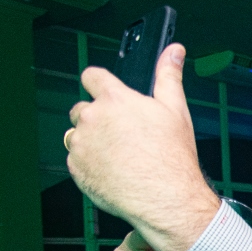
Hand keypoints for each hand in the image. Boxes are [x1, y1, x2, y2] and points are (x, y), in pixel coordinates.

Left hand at [66, 43, 219, 250]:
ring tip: (119, 157)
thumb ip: (169, 76)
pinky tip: (113, 172)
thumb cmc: (173, 158)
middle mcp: (93, 118)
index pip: (92, 77)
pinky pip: (76, 161)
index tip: (106, 95)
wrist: (166, 199)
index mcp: (115, 100)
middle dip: (98, 119)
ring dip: (91, 142)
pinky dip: (90, 165)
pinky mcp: (76, 169)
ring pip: (77, 136)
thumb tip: (174, 51)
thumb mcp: (176, 111)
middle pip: (82, 109)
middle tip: (123, 137)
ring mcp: (82, 145)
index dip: (99, 84)